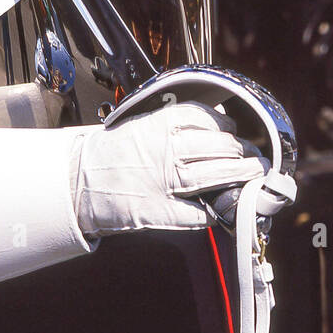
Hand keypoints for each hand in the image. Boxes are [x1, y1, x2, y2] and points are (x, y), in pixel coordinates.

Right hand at [68, 100, 268, 239]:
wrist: (79, 179)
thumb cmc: (110, 151)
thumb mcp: (140, 124)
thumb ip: (172, 124)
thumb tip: (212, 122)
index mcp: (159, 124)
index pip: (206, 118)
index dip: (226, 125)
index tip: (235, 131)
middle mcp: (165, 150)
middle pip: (217, 147)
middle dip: (241, 152)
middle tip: (253, 156)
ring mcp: (163, 182)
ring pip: (213, 176)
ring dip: (239, 177)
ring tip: (254, 175)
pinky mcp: (159, 211)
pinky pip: (197, 213)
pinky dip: (213, 211)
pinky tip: (223, 207)